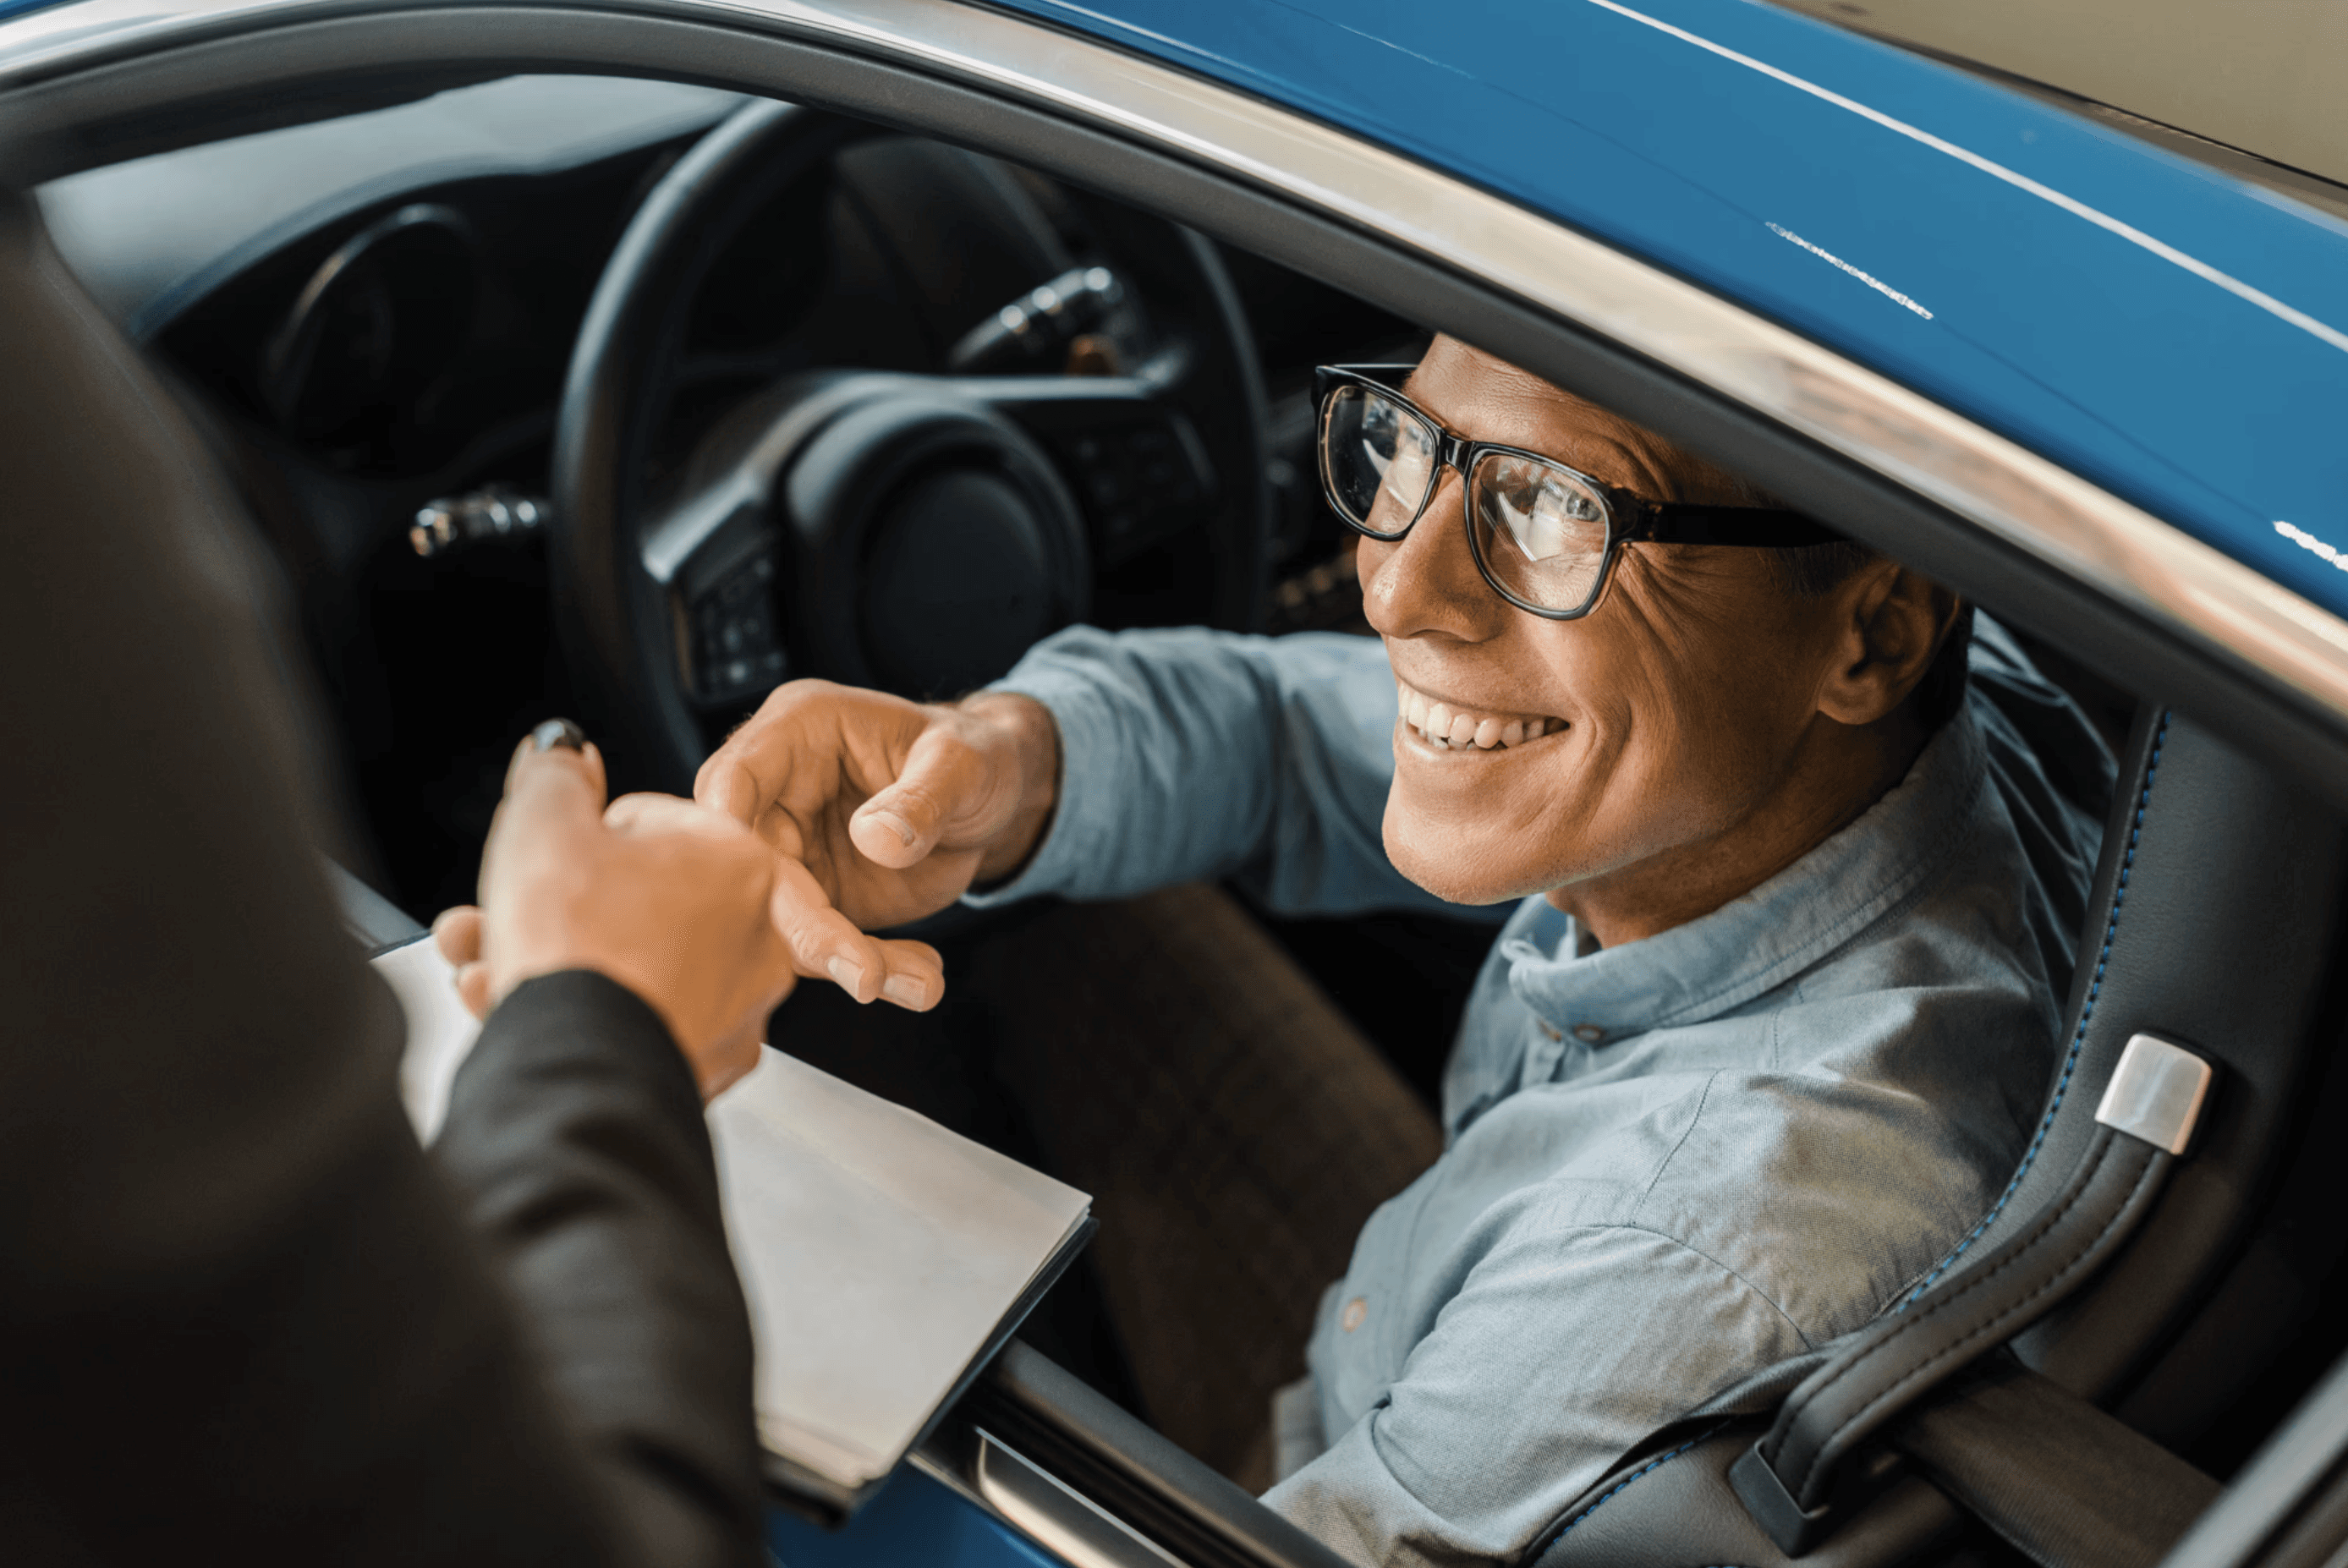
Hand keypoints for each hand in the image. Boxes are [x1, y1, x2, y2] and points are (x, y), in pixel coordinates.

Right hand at [433, 724, 797, 1099]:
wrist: (581, 1071)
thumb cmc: (578, 951)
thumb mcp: (544, 825)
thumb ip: (554, 775)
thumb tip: (563, 749)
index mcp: (739, 860)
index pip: (646, 823)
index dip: (577, 839)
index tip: (548, 861)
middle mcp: (757, 934)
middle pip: (636, 899)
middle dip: (555, 906)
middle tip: (503, 914)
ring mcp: (737, 1006)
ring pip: (631, 964)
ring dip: (556, 960)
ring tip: (489, 963)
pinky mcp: (707, 1064)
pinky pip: (638, 1022)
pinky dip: (584, 1015)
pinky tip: (525, 1010)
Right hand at [693, 680, 1058, 1007]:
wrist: (992, 799)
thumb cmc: (973, 756)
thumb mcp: (963, 763)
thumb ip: (922, 798)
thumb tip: (875, 839)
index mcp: (797, 731)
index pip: (733, 779)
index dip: (729, 832)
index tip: (755, 885)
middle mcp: (780, 794)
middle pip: (753, 865)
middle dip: (803, 925)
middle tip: (866, 973)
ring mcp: (794, 853)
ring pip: (785, 919)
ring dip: (845, 961)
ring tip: (920, 983)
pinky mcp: (819, 900)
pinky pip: (828, 946)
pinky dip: (873, 970)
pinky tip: (921, 979)